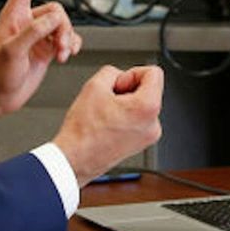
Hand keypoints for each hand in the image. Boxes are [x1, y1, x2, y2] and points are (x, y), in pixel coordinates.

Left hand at [0, 0, 81, 126]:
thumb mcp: (13, 51)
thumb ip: (34, 31)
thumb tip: (54, 19)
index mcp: (13, 16)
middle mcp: (26, 23)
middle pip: (55, 10)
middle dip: (62, 28)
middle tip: (59, 47)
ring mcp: (37, 36)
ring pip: (63, 25)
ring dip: (67, 39)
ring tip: (62, 55)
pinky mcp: (45, 49)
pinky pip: (66, 38)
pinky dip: (71, 45)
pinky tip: (67, 55)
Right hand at [54, 65, 164, 180]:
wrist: (74, 159)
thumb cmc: (83, 131)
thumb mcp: (94, 85)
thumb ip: (113, 71)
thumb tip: (121, 75)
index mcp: (148, 108)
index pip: (154, 73)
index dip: (132, 73)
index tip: (118, 84)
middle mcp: (154, 124)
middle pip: (149, 89)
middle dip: (128, 90)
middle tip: (108, 100)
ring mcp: (149, 136)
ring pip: (142, 104)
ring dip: (126, 103)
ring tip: (106, 114)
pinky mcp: (141, 143)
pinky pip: (139, 119)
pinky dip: (126, 117)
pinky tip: (109, 123)